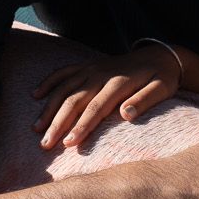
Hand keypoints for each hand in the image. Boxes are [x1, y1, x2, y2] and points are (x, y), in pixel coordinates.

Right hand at [34, 44, 182, 149]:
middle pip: (74, 100)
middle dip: (58, 123)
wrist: (161, 54)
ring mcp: (92, 68)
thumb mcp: (162, 89)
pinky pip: (63, 72)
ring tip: (36, 129)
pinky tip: (35, 95)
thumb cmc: (163, 77)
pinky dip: (49, 82)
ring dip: (48, 107)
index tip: (68, 143)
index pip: (96, 107)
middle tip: (45, 145)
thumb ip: (144, 100)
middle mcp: (101, 73)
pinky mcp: (88, 65)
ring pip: (64, 88)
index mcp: (119, 82)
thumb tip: (126, 114)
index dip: (81, 126)